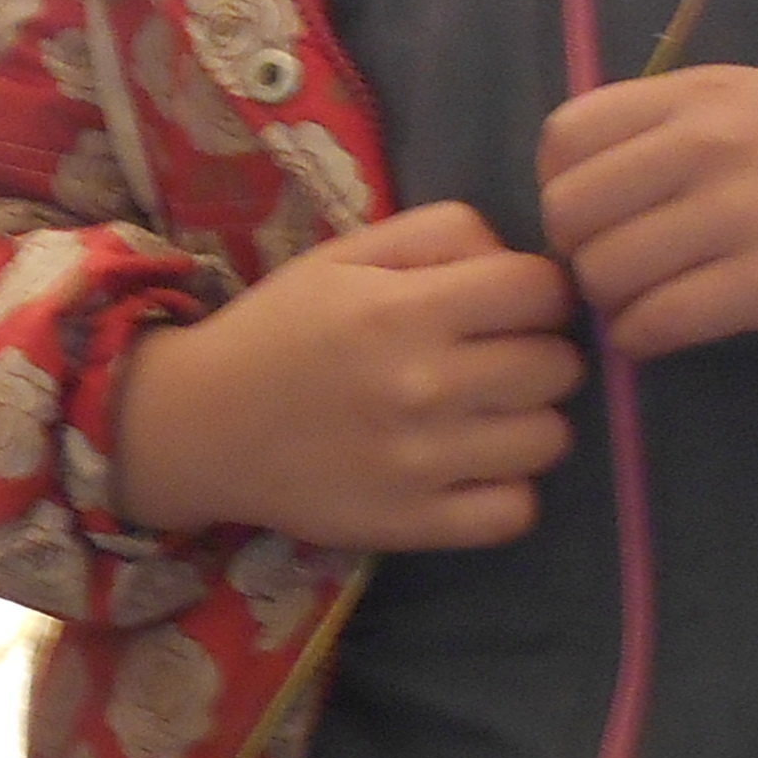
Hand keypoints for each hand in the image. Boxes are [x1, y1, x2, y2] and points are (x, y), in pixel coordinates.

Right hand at [112, 203, 579, 548]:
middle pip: (559, 367)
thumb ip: (443, 233)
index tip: (507, 307)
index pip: (544, 291)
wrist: (197, 426)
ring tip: (483, 418)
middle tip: (492, 363)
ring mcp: (421, 463)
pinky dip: (506, 493)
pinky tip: (471, 471)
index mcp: (404, 308)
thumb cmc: (280, 330)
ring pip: (551, 440)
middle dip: (537, 356)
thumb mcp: (348, 254)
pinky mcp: (412, 523)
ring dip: (527, 424)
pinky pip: (516, 513)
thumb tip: (521, 263)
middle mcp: (422, 385)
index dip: (538, 294)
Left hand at [538, 71, 757, 362]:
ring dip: (612, 304)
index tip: (597, 218)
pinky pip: (659, 322)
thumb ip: (673, 131)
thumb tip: (580, 190)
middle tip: (617, 273)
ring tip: (648, 306)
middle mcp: (713, 140)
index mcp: (701, 91)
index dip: (560, 188)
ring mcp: (745, 209)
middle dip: (577, 254)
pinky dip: (644, 339)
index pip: (563, 138)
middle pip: (568, 213)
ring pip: (605, 272)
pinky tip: (668, 334)